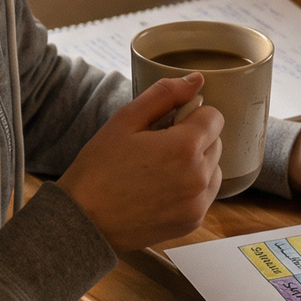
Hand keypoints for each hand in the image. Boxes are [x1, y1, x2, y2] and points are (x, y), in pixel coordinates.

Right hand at [58, 75, 223, 251]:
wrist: (84, 221)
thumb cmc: (99, 170)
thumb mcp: (125, 120)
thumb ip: (165, 94)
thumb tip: (195, 80)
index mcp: (185, 147)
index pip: (214, 116)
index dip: (190, 114)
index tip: (167, 124)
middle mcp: (199, 177)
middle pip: (216, 142)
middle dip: (193, 139)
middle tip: (156, 147)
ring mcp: (197, 203)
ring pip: (214, 168)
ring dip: (196, 163)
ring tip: (159, 169)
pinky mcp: (193, 221)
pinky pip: (205, 194)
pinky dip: (192, 187)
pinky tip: (161, 188)